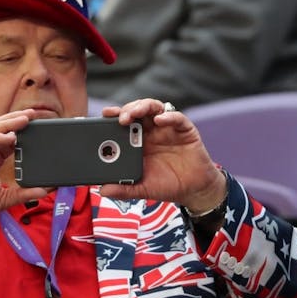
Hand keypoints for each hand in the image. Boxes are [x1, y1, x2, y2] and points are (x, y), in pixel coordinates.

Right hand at [0, 110, 48, 272]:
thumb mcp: (4, 198)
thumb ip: (23, 193)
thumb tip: (44, 191)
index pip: (9, 139)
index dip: (23, 131)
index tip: (40, 125)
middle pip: (0, 129)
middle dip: (17, 120)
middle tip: (34, 114)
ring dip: (9, 123)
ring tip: (25, 119)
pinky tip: (9, 136)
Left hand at [96, 98, 223, 211]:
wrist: (193, 190)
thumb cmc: (167, 186)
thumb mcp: (142, 188)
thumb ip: (123, 189)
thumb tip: (103, 191)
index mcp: (137, 142)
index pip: (124, 123)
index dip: (114, 116)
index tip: (105, 115)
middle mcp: (151, 131)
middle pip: (137, 111)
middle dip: (127, 110)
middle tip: (120, 118)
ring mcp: (168, 129)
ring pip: (154, 108)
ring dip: (143, 106)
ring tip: (136, 113)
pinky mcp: (185, 130)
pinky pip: (177, 118)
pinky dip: (168, 116)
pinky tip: (160, 120)